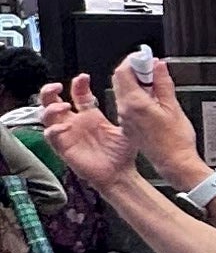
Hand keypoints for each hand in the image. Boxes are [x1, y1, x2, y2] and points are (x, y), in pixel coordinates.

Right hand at [35, 72, 132, 192]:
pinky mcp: (64, 147)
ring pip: (46, 116)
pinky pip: (51, 136)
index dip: (78, 84)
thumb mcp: (125, 128)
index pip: (78, 93)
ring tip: (63, 105)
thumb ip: (125, 111)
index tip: (83, 77)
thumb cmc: (122, 154)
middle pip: (52, 101)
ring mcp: (68, 134)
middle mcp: (76, 123)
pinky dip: (53, 130)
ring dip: (51, 108)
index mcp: (90, 115)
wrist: (120, 175)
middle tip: (57, 85)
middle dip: (50, 90)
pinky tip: (63, 127)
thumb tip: (133, 95)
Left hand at [112, 51, 205, 183]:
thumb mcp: (173, 106)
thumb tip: (159, 66)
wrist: (174, 162)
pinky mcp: (129, 125)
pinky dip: (137, 94)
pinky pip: (127, 103)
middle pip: (120, 80)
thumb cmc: (175, 140)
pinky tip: (152, 97)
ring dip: (136, 82)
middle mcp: (125, 110)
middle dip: (135, 69)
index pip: (124, 72)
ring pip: (124, 91)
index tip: (146, 57)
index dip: (134, 60)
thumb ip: (163, 83)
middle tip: (151, 67)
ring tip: (155, 82)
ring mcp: (125, 119)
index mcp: (134, 103)